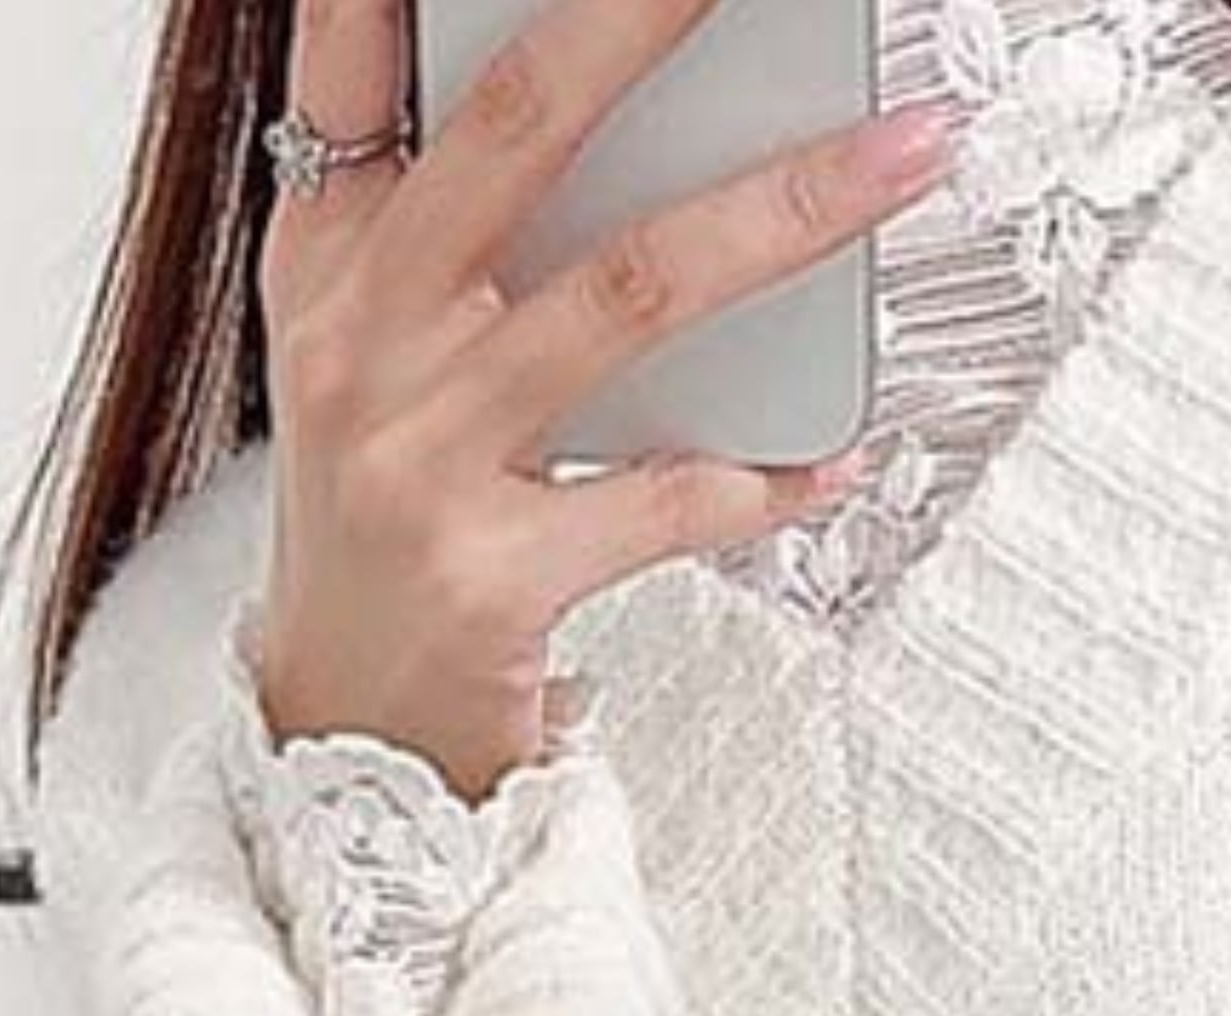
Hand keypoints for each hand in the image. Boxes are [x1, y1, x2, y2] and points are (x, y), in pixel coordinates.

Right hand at [255, 0, 960, 794]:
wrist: (349, 729)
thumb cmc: (390, 520)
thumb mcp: (372, 350)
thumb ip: (447, 217)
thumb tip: (610, 94)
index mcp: (330, 258)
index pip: (350, 72)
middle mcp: (364, 339)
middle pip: (521, 130)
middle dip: (647, 19)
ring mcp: (424, 458)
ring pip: (632, 290)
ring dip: (787, 212)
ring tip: (900, 157)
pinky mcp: (491, 576)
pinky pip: (663, 501)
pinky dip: (764, 476)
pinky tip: (832, 452)